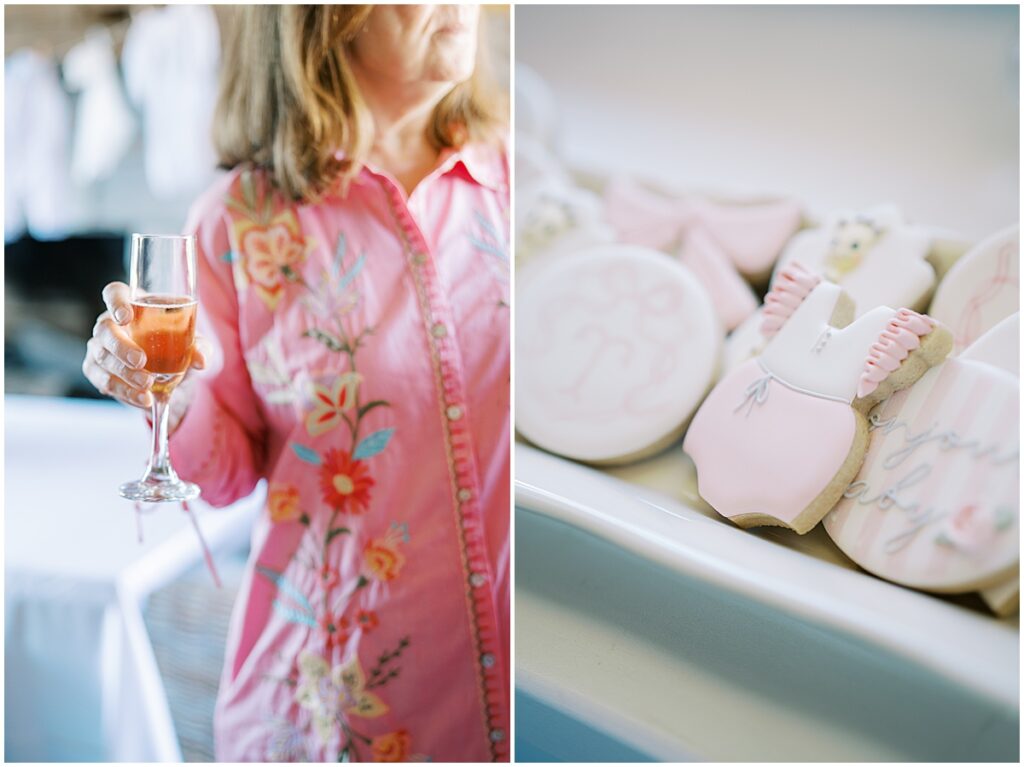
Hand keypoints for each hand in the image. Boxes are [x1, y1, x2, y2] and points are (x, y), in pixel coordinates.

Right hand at [82, 282, 208, 412]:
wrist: (171, 376)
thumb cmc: (178, 346)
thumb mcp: (194, 344)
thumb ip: (199, 347)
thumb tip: (201, 360)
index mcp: (133, 305)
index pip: (114, 293)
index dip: (115, 302)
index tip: (125, 317)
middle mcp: (110, 323)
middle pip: (104, 330)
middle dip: (121, 346)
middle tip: (141, 361)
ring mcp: (100, 347)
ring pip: (102, 358)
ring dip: (125, 374)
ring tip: (148, 385)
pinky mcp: (97, 371)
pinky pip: (104, 381)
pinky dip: (125, 392)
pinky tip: (143, 399)